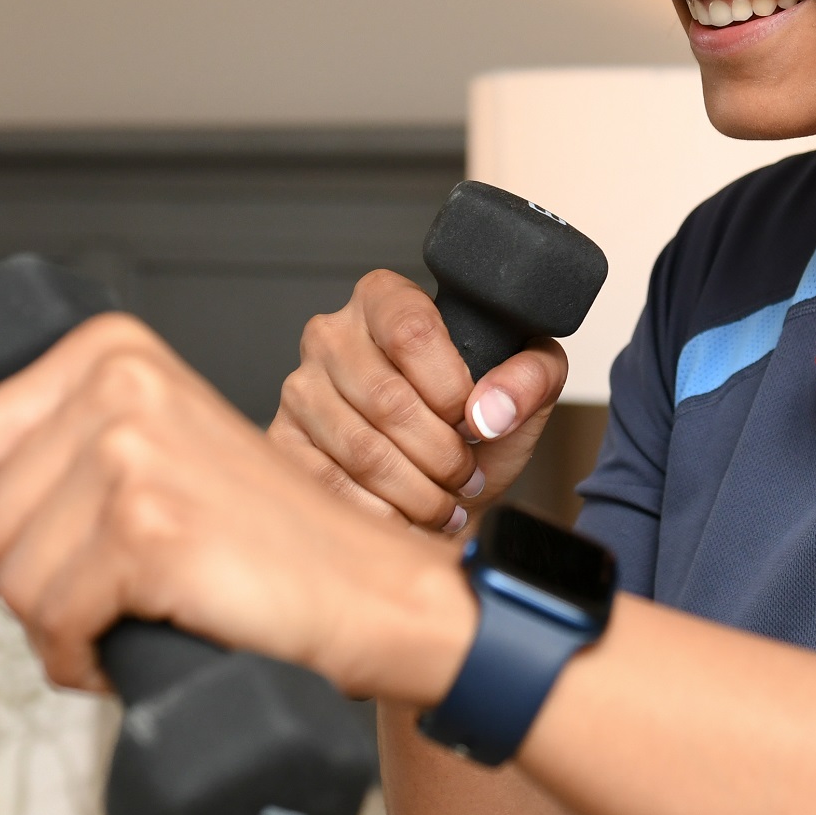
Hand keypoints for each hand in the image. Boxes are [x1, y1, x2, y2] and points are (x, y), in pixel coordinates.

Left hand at [0, 313, 472, 703]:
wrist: (367, 591)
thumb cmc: (265, 546)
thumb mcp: (137, 500)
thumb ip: (23, 519)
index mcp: (110, 353)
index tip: (64, 542)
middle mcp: (117, 385)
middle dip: (26, 581)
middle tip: (106, 590)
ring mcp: (132, 453)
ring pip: (11, 576)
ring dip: (56, 626)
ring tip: (128, 616)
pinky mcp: (147, 529)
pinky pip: (54, 620)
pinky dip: (81, 657)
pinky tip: (132, 642)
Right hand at [269, 269, 568, 533]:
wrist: (437, 480)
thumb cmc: (473, 428)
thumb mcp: (523, 390)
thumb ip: (531, 378)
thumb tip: (490, 409)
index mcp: (386, 299)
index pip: (411, 331)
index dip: (451, 389)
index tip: (473, 421)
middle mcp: (332, 334)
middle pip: (388, 400)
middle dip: (442, 455)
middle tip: (467, 475)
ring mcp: (301, 389)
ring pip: (363, 451)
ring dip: (417, 492)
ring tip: (444, 501)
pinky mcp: (285, 442)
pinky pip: (332, 486)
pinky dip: (382, 513)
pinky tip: (407, 515)